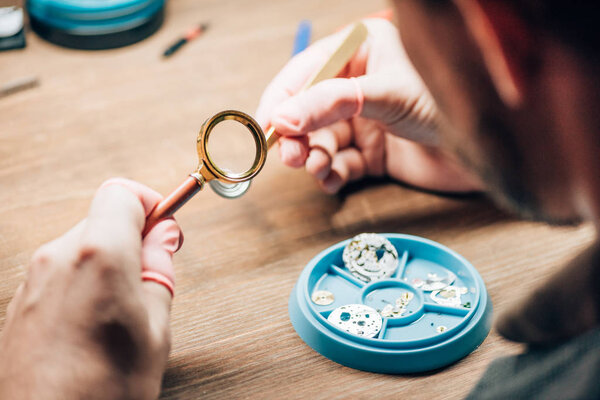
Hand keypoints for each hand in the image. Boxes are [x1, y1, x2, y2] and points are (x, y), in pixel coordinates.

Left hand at [0, 178, 181, 399]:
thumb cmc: (105, 389)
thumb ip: (160, 270)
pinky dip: (84, 283)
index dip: (150, 204)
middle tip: (151, 282)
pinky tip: (94, 325)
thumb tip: (163, 235)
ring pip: (82, 247)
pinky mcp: (20, 302)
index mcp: (100, 255)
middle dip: (132, 240)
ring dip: (109, 264)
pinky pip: (62, 273)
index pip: (122, 192)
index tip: (164, 230)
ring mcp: (33, 279)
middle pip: (102, 219)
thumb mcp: (155, 329)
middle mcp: (59, 257)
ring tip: (122, 314)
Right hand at [256, 19, 481, 193]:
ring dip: (314, 158)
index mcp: (359, 52)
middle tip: (290, 157)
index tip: (265, 128)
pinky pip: (340, 165)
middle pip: (308, 112)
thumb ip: (327, 104)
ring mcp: (366, 122)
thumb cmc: (445, 102)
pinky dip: (331, 175)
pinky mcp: (374, 154)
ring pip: (321, 142)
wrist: (493, 147)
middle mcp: (358, 86)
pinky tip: (332, 180)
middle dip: (297, 136)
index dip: (281, 101)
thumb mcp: (382, 94)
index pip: (304, 73)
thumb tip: (279, 120)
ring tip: (316, 168)